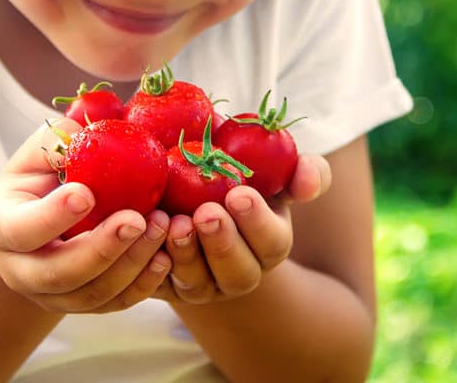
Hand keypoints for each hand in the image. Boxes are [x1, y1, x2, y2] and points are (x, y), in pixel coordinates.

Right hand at [0, 118, 172, 313]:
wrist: (41, 225)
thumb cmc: (42, 180)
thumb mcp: (38, 157)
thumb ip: (55, 143)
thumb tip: (83, 132)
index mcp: (4, 227)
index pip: (23, 229)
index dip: (53, 216)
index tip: (86, 194)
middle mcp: (23, 271)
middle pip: (60, 274)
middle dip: (102, 249)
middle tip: (137, 219)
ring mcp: (54, 296)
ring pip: (93, 294)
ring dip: (131, 263)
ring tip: (161, 226)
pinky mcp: (86, 305)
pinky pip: (116, 304)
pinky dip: (144, 284)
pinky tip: (165, 257)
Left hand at [156, 152, 331, 303]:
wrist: (183, 190)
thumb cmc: (234, 174)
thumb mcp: (270, 168)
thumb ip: (301, 170)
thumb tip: (309, 182)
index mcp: (269, 243)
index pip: (273, 241)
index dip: (258, 222)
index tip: (239, 193)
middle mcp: (238, 272)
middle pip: (238, 272)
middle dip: (223, 243)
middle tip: (206, 213)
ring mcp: (200, 285)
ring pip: (197, 284)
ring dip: (188, 255)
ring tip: (175, 223)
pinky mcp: (162, 287)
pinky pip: (157, 284)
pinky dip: (151, 262)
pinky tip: (146, 233)